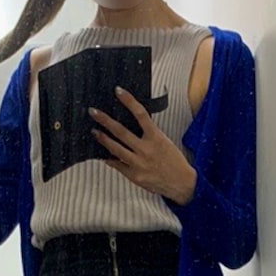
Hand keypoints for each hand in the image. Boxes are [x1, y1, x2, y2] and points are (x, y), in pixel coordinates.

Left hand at [89, 87, 196, 204]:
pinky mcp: (134, 176)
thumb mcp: (164, 142)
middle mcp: (146, 149)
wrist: (182, 183)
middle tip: (93, 112)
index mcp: (156, 137)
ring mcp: (138, 163)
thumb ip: (148, 134)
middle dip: (105, 120)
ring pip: (115, 148)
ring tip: (94, 131)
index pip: (141, 114)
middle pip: (121, 131)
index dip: (129, 101)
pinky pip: (117, 165)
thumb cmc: (174, 161)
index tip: (118, 91)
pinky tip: (102, 154)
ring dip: (103, 139)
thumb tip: (132, 124)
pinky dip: (108, 159)